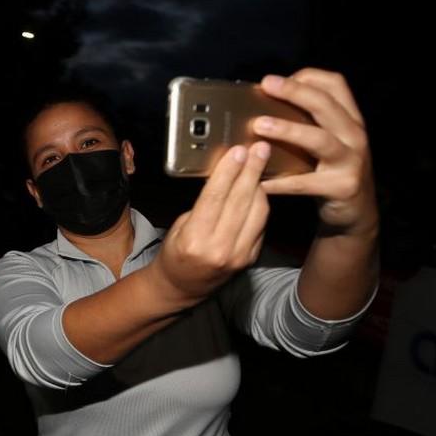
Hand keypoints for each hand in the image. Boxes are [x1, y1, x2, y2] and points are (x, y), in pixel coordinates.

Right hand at [149, 143, 271, 305]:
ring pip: (258, 211)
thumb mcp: (179, 227)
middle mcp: (219, 249)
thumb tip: (226, 177)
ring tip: (259, 164)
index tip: (238, 150)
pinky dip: (259, 204)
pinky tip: (257, 189)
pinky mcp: (250, 258)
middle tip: (260, 149)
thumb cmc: (175, 253)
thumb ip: (203, 206)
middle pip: (240, 201)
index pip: (215, 198)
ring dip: (259, 185)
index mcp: (194, 240)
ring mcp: (238, 255)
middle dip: (251, 171)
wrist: (182, 287)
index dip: (229, 172)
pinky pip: (260, 224)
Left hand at [254, 69, 377, 235]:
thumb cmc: (331, 171)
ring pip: (319, 140)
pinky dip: (280, 182)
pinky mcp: (342, 187)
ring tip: (259, 125)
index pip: (334, 85)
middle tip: (267, 85)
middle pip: (326, 105)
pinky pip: (305, 183)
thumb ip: (308, 123)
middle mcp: (354, 135)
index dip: (306, 78)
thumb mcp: (328, 142)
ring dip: (288, 130)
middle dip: (295, 92)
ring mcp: (351, 161)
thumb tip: (263, 104)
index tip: (275, 80)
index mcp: (349, 119)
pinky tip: (259, 181)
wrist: (356, 212)